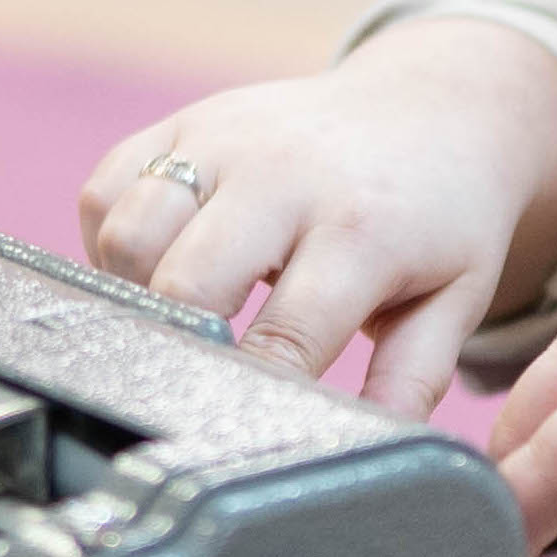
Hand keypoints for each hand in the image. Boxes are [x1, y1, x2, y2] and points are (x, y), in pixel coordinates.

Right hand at [77, 19, 556, 419]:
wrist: (430, 103)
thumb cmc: (439, 216)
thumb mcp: (453, 299)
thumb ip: (409, 380)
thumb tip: (367, 453)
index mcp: (359, 230)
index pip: (284, 336)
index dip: (253, 394)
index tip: (236, 433)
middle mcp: (281, 175)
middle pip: (184, 283)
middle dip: (182, 348)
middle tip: (200, 379)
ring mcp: (222, 138)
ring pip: (128, 235)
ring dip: (135, 295)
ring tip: (178, 321)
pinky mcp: (180, 119)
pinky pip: (104, 191)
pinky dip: (110, 243)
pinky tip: (158, 269)